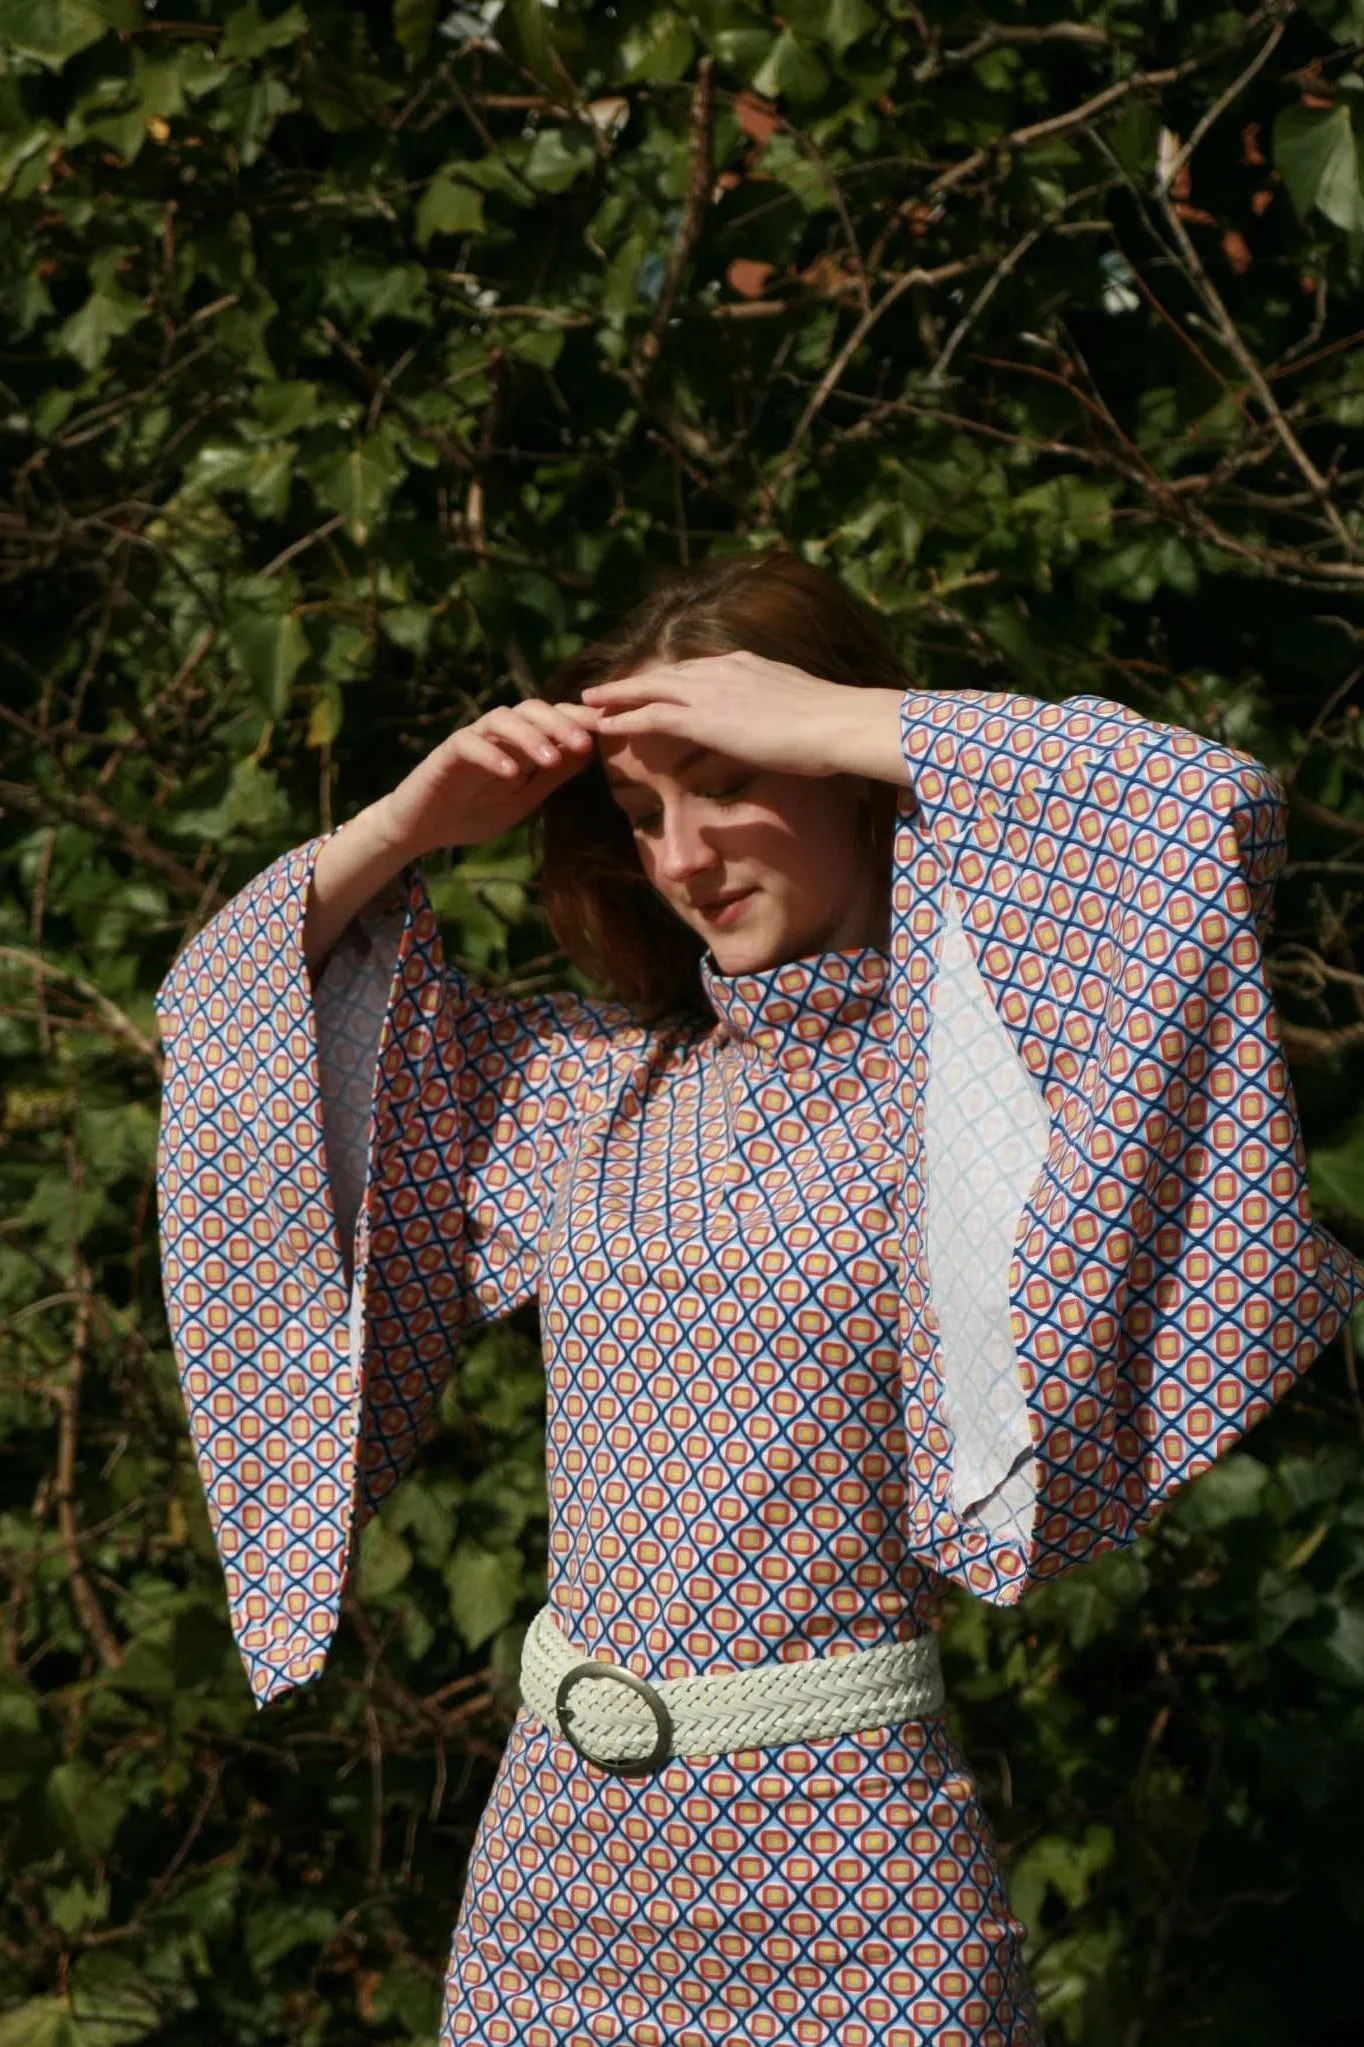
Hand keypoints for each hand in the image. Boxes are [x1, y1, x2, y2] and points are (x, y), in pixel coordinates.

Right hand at [383, 697, 603, 856]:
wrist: (424, 829)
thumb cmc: (475, 811)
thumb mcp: (526, 797)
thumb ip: (554, 775)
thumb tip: (591, 751)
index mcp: (520, 742)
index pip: (553, 719)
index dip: (581, 720)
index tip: (611, 728)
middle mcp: (498, 733)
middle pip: (532, 709)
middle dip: (561, 722)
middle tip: (585, 742)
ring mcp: (472, 739)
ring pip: (503, 718)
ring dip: (530, 735)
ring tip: (551, 758)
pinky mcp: (446, 753)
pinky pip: (470, 744)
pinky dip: (492, 755)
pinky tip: (510, 773)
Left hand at [580, 651, 854, 778]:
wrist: (836, 722)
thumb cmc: (832, 725)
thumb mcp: (802, 708)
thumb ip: (782, 710)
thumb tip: (785, 727)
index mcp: (747, 664)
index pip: (696, 669)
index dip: (669, 679)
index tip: (652, 683)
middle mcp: (723, 669)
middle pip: (665, 673)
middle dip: (632, 681)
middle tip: (604, 687)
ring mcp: (710, 691)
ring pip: (650, 689)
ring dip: (617, 696)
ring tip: (590, 702)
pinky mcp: (703, 718)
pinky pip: (651, 715)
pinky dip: (623, 719)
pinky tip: (603, 726)